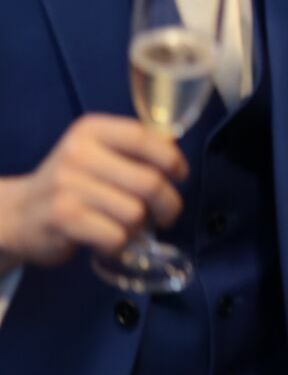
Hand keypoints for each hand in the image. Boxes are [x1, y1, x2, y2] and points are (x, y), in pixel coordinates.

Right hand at [0, 116, 186, 268]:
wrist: (18, 214)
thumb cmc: (70, 185)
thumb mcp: (95, 154)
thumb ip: (131, 151)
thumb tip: (176, 156)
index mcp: (91, 130)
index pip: (145, 137)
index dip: (172, 159)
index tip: (180, 175)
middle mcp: (78, 153)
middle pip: (149, 182)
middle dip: (169, 204)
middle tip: (167, 215)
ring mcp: (68, 186)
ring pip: (135, 213)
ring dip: (139, 228)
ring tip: (125, 227)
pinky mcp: (63, 218)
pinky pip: (116, 236)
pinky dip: (119, 245)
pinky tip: (108, 241)